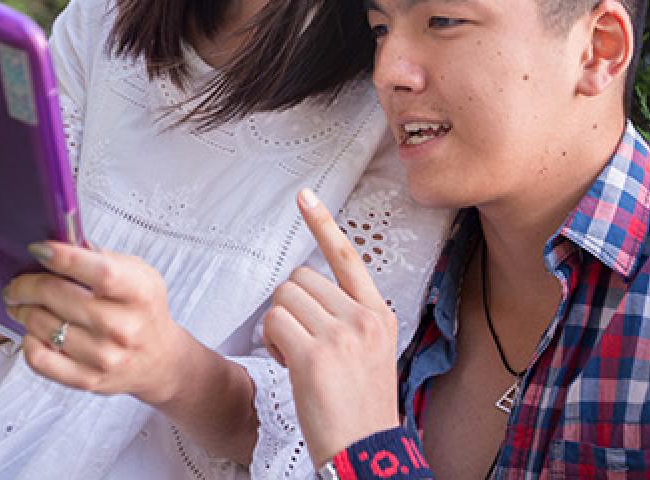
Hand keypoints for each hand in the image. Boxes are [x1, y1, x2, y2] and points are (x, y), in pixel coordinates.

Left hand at [3, 242, 188, 403]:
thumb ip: (103, 258)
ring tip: (22, 305)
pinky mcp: (87, 378)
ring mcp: (104, 355)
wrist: (159, 360)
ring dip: (24, 311)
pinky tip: (33, 332)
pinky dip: (28, 341)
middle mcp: (123, 325)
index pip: (99, 271)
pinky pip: (40, 358)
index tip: (39, 249)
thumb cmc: (144, 312)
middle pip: (58, 295)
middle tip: (17, 283)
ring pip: (43, 325)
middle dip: (26, 285)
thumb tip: (61, 244)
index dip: (63, 257)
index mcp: (139, 293)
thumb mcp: (140, 275)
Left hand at [263, 188, 400, 467]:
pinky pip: (274, 323)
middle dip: (290, 305)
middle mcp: (363, 317)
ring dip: (278, 325)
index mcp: (378, 314)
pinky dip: (271, 342)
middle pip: (300, 278)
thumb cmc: (360, 410)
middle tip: (301, 343)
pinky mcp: (314, 355)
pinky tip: (289, 365)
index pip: (347, 256)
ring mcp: (340, 334)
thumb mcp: (372, 355)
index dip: (322, 223)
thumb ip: (350, 320)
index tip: (304, 197)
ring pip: (284, 298)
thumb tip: (312, 295)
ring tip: (297, 358)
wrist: (366, 452)